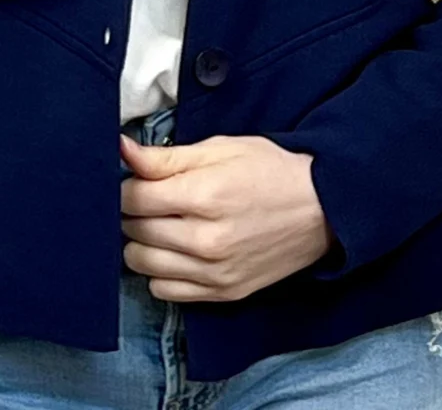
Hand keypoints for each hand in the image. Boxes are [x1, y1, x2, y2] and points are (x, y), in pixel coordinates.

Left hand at [118, 132, 336, 301]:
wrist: (321, 209)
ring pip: (143, 264)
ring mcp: (214, 272)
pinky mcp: (223, 293)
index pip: (133, 199)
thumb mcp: (221, 148)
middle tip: (151, 199)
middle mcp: (206, 241)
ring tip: (161, 225)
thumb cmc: (270, 170)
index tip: (137, 180)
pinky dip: (161, 273)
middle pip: (134, 231)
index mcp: (204, 196)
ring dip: (142, 243)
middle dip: (133, 212)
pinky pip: (165, 292)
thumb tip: (121, 150)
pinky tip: (175, 252)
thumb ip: (167, 156)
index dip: (127, 185)